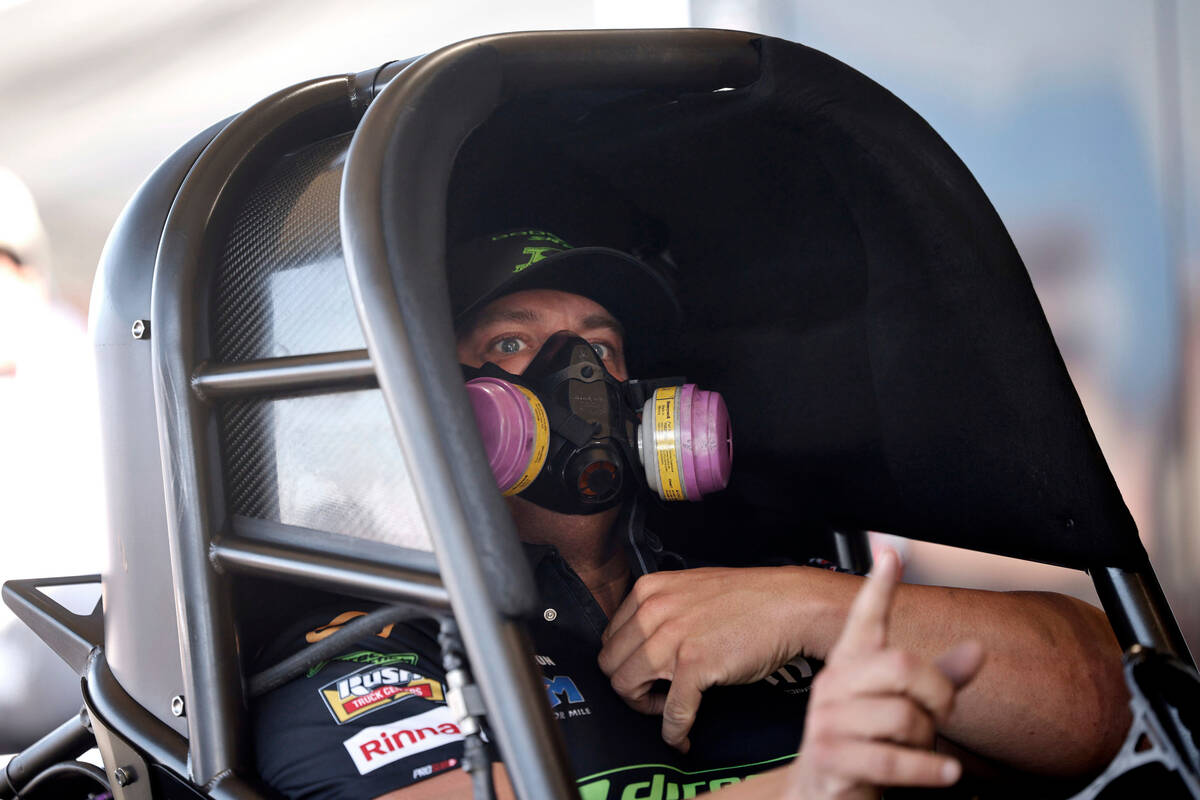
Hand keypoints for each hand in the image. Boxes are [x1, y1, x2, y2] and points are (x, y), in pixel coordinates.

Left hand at [598, 567, 807, 751]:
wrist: (790, 604)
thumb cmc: (748, 599)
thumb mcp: (689, 590)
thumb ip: (660, 611)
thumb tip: (640, 645)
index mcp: (648, 590)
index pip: (609, 638)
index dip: (624, 662)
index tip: (643, 673)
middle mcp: (653, 610)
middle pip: (611, 665)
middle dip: (629, 687)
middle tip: (654, 695)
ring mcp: (672, 638)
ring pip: (627, 687)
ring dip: (646, 708)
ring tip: (669, 709)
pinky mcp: (695, 664)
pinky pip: (672, 711)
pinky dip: (674, 731)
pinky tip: (682, 737)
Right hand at [788, 549, 984, 798]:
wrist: (820, 792)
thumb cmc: (866, 743)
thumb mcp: (902, 706)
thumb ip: (938, 679)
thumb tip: (977, 649)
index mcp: (851, 663)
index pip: (865, 617)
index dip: (878, 586)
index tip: (889, 553)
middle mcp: (834, 683)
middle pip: (902, 665)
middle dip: (937, 692)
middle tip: (941, 712)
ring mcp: (829, 720)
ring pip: (902, 716)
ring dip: (927, 740)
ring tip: (922, 750)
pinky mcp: (831, 756)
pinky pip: (893, 760)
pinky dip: (928, 769)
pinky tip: (945, 772)